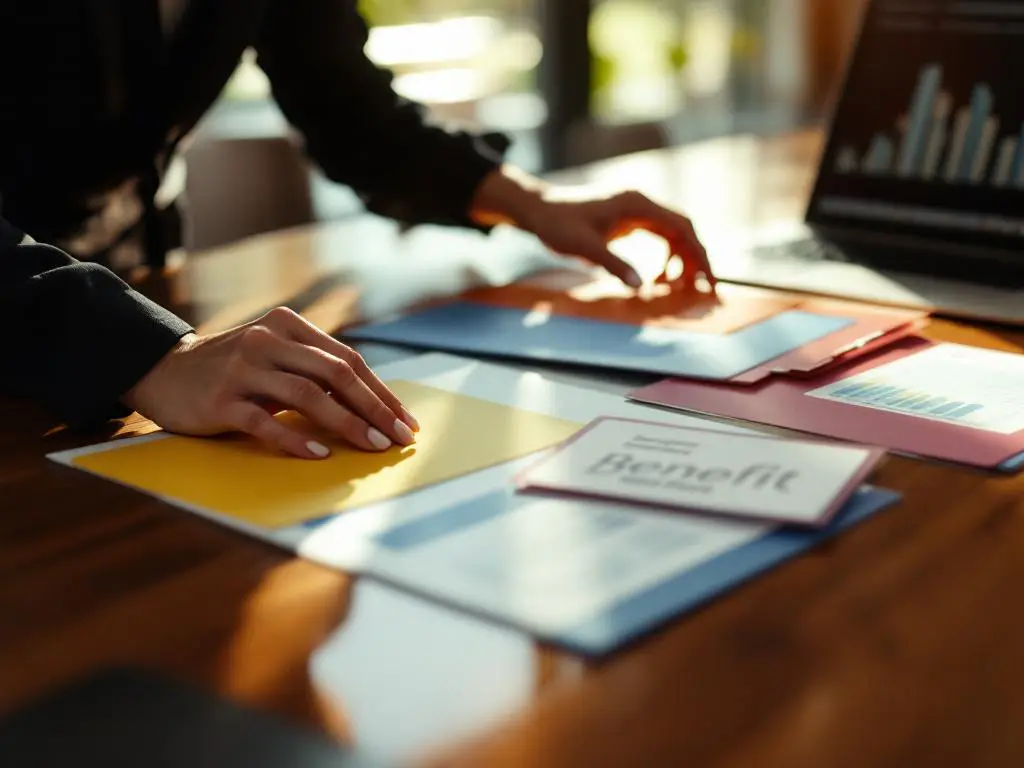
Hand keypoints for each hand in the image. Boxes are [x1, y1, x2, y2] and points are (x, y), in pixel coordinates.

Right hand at [122, 307, 419, 459]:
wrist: (164, 372)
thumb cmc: (235, 370)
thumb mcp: (276, 356)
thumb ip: (315, 369)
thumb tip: (374, 404)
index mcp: (288, 326)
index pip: (348, 360)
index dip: (381, 392)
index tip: (405, 420)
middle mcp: (267, 341)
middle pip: (335, 374)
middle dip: (374, 408)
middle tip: (398, 437)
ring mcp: (243, 369)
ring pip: (307, 396)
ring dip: (346, 423)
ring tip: (372, 445)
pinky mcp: (221, 400)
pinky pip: (265, 422)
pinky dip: (296, 439)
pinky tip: (320, 453)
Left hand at [470, 167, 714, 289]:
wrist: (539, 210)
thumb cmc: (557, 224)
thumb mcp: (583, 246)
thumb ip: (613, 264)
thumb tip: (640, 285)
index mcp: (636, 203)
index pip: (681, 226)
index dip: (698, 253)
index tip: (707, 279)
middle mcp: (640, 203)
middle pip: (682, 229)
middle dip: (695, 259)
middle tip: (702, 289)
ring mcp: (636, 210)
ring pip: (672, 234)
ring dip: (680, 260)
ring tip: (675, 287)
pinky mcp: (628, 219)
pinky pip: (658, 237)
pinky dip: (664, 256)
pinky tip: (656, 277)